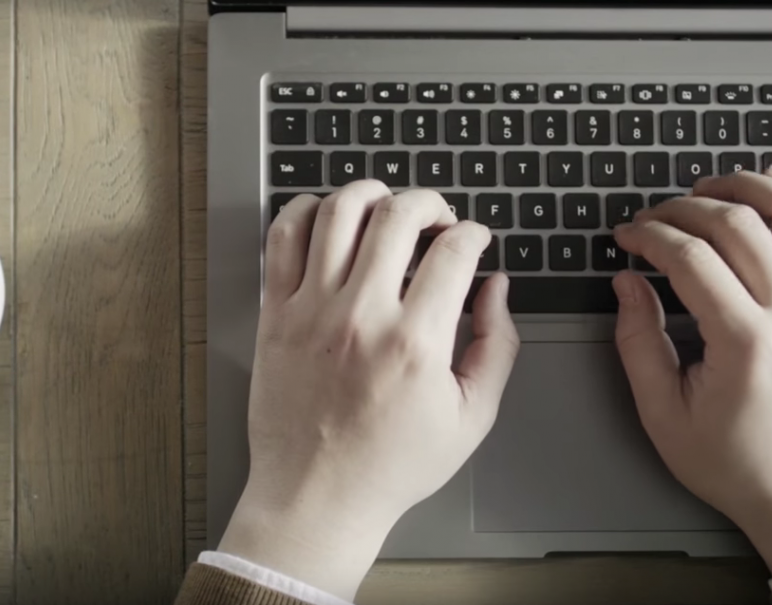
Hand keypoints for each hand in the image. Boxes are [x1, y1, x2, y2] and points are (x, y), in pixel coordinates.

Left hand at [219, 180, 519, 599]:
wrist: (316, 496)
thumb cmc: (391, 465)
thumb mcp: (471, 418)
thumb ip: (496, 345)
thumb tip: (497, 287)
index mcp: (416, 342)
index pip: (454, 251)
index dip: (473, 233)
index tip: (473, 239)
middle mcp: (361, 316)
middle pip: (398, 214)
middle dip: (429, 202)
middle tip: (436, 218)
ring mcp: (311, 309)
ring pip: (338, 211)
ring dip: (371, 193)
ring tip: (385, 207)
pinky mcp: (275, 313)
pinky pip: (283, 237)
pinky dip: (306, 211)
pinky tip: (327, 218)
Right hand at [613, 167, 771, 577]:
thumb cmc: (747, 468)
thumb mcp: (667, 418)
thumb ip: (638, 345)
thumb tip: (627, 285)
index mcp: (746, 343)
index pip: (689, 256)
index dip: (648, 234)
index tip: (627, 236)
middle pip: (738, 223)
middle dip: (685, 205)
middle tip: (657, 215)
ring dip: (749, 185)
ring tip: (714, 185)